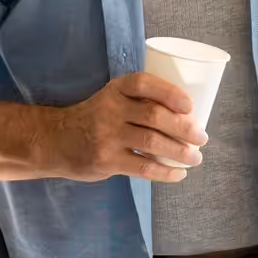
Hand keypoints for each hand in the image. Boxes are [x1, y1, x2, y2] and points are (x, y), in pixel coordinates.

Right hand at [48, 73, 206, 183]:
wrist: (56, 141)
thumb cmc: (94, 119)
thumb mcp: (111, 100)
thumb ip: (139, 102)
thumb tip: (186, 116)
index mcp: (115, 90)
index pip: (144, 84)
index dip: (170, 93)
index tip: (190, 106)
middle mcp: (111, 110)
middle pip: (154, 115)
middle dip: (184, 127)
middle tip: (202, 137)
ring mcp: (107, 136)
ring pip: (152, 142)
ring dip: (180, 151)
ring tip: (195, 157)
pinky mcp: (106, 161)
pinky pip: (142, 166)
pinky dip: (165, 172)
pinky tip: (179, 173)